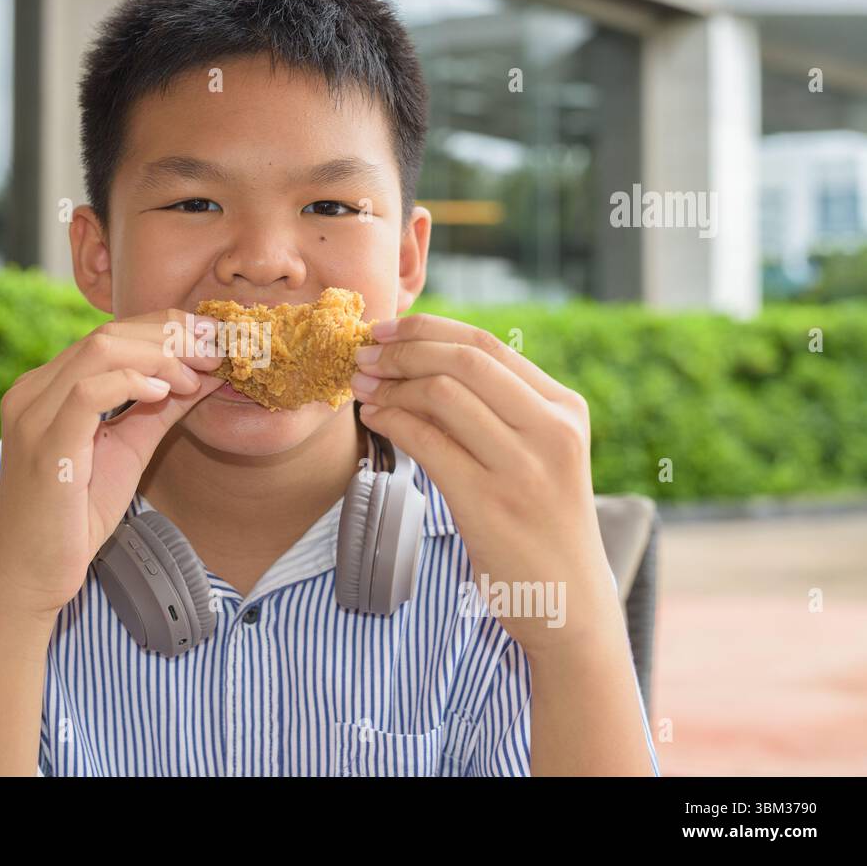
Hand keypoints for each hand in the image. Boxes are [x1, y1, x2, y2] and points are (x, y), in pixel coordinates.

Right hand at [0, 309, 223, 617]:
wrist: (33, 576)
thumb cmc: (75, 518)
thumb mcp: (128, 449)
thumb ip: (160, 410)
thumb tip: (206, 376)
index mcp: (46, 388)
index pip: (110, 334)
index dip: (166, 328)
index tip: (212, 341)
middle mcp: (32, 392)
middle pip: (107, 333)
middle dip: (171, 335)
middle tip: (216, 352)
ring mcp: (33, 414)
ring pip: (100, 351)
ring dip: (161, 357)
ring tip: (196, 377)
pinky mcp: (44, 444)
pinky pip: (89, 392)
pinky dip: (132, 382)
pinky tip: (165, 393)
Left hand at [350, 313, 622, 656]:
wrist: (569, 603)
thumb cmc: (540, 524)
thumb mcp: (538, 455)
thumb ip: (499, 411)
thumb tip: (422, 364)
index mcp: (565, 408)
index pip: (488, 344)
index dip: (428, 330)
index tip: (386, 331)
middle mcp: (551, 430)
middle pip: (464, 360)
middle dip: (403, 350)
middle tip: (363, 354)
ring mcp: (523, 467)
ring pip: (443, 394)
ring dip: (391, 384)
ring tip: (363, 386)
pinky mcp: (490, 503)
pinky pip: (428, 442)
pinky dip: (391, 421)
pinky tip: (374, 420)